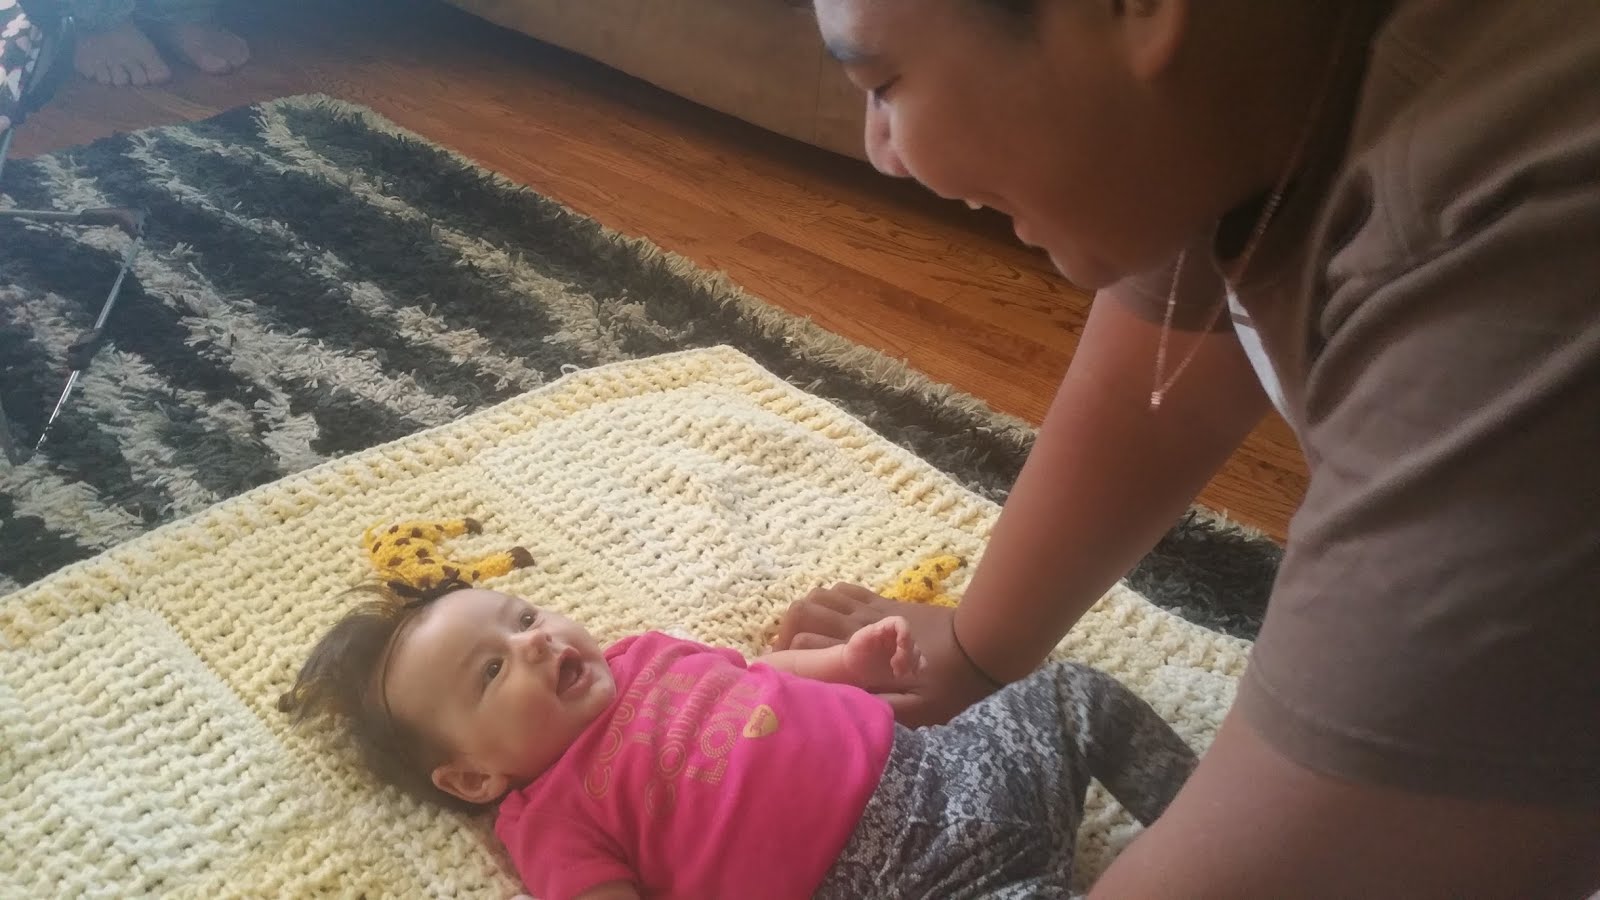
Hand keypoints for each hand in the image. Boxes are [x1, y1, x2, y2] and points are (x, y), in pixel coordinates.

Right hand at [775, 583, 1000, 725]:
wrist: (983, 640)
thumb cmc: (951, 681)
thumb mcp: (919, 712)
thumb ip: (882, 713)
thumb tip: (843, 714)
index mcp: (861, 653)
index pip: (803, 646)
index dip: (787, 661)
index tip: (786, 680)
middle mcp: (858, 624)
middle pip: (802, 609)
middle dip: (786, 630)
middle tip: (787, 657)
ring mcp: (871, 609)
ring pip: (820, 595)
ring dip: (805, 613)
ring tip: (804, 638)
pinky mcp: (884, 602)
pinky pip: (844, 590)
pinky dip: (829, 599)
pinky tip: (832, 619)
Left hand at [841, 616, 923, 686]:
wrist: (855, 667)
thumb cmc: (855, 651)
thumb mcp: (860, 639)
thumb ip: (871, 632)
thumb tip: (880, 629)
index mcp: (887, 627)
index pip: (901, 623)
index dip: (905, 633)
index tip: (901, 646)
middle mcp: (897, 636)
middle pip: (911, 640)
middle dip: (906, 655)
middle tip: (895, 668)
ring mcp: (903, 649)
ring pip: (916, 652)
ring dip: (910, 664)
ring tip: (897, 674)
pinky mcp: (906, 661)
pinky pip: (920, 662)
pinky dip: (919, 667)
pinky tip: (914, 674)